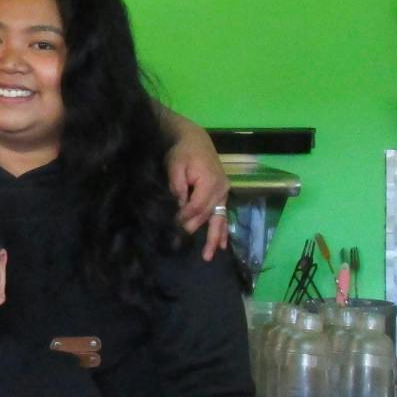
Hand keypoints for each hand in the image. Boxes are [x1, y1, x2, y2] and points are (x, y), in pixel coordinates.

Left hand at [165, 125, 229, 258]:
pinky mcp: (223, 194)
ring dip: (214, 238)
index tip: (172, 225)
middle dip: (193, 228)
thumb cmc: (182, 152)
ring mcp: (224, 192)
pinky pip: (224, 215)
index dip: (184, 217)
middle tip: (180, 242)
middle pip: (207, 215)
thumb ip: (177, 186)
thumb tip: (179, 206)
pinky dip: (224, 230)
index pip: (196, 206)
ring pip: (219, 219)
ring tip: (208, 256)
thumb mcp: (175, 165)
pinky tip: (223, 246)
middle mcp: (221, 189)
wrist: (195, 140)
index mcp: (209, 182)